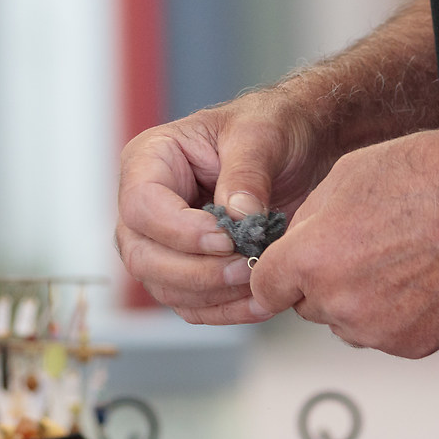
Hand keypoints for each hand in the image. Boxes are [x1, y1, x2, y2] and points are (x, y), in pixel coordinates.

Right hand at [114, 89, 331, 324]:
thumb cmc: (270, 127)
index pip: (141, 206)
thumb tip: (237, 217)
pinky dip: (225, 311)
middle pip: (142, 256)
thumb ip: (247, 172)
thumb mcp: (262, 134)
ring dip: (213, 295)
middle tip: (246, 267)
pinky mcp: (186, 269)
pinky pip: (192, 304)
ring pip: (164, 288)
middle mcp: (146, 205)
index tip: (228, 238)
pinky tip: (261, 301)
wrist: (298, 148)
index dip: (180, 231)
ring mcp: (161, 241)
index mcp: (150, 160)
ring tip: (260, 282)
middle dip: (196, 272)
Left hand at [247, 124, 438, 356]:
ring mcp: (376, 329)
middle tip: (359, 248)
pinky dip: (394, 314)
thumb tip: (296, 242)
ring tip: (394, 258)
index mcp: (311, 257)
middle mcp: (338, 301)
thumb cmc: (432, 179)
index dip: (275, 275)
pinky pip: (384, 334)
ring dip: (356, 300)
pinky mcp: (412, 345)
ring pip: (345, 322)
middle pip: (307, 305)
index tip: (284, 272)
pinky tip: (417, 278)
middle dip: (321, 281)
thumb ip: (309, 220)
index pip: (265, 288)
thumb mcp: (347, 175)